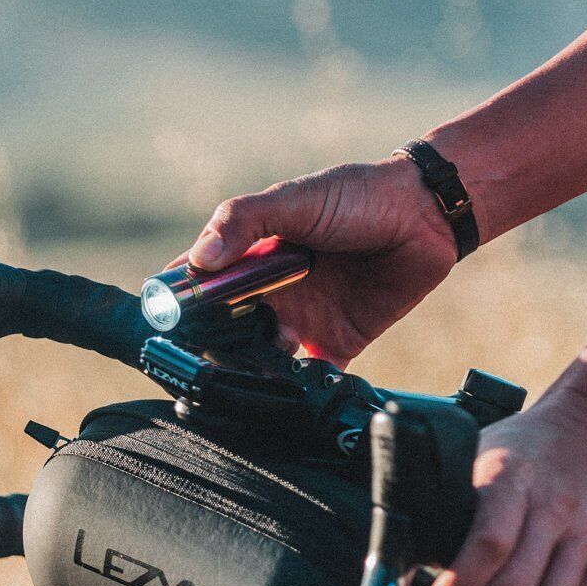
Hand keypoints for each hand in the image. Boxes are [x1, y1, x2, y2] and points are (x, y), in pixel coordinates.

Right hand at [183, 156, 457, 364]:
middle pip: (224, 332)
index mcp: (249, 256)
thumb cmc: (356, 195)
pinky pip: (310, 378)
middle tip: (209, 360)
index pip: (199, 284)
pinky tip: (293, 390)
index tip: (162, 326)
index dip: (177, 305)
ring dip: (253, 372)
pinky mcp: (335, 345)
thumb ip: (243, 222)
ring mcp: (300, 321)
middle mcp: (268, 293)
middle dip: (213, 349)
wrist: (425, 215)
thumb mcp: (293, 199)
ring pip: (261, 361)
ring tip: (255, 371)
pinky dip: (300, 390)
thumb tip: (201, 260)